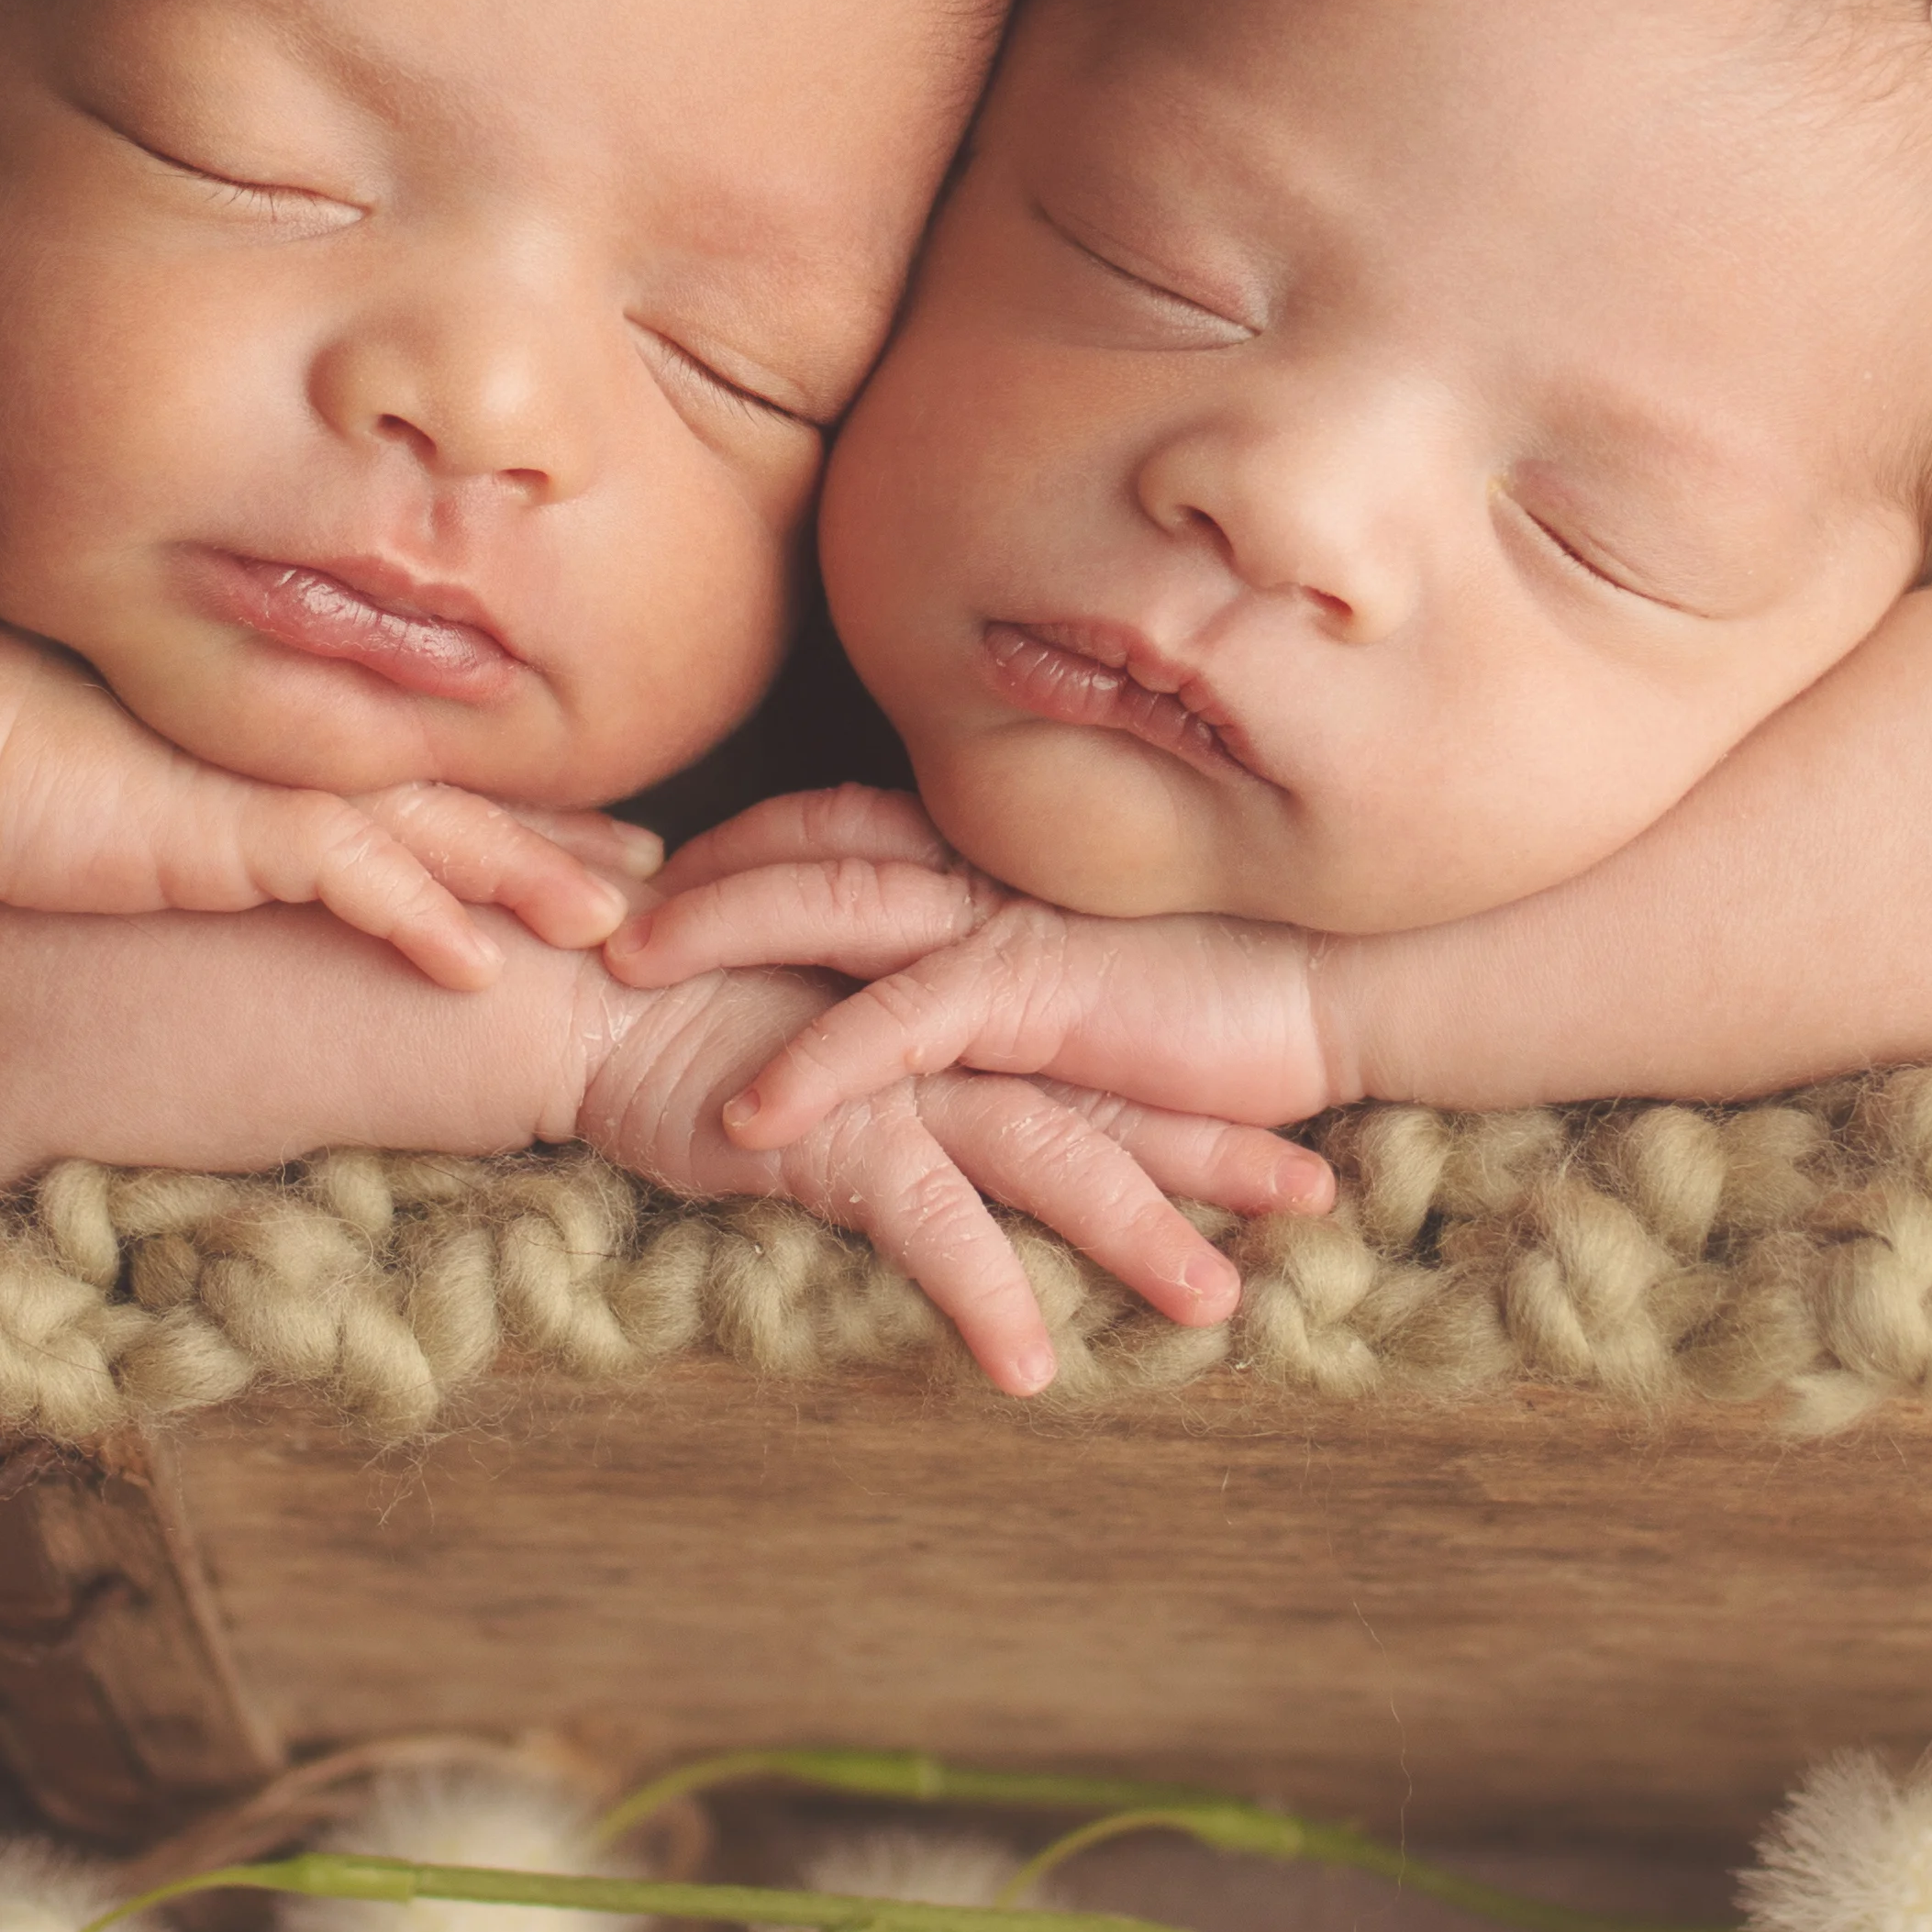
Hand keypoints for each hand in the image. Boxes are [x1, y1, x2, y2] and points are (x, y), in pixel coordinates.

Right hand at [0, 623, 642, 989]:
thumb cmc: (6, 777)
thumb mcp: (132, 807)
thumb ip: (199, 824)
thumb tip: (216, 864)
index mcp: (273, 745)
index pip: (417, 778)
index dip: (510, 811)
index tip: (590, 838)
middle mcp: (288, 751)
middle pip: (456, 797)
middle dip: (560, 838)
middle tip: (655, 875)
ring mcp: (267, 781)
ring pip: (434, 830)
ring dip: (528, 877)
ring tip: (615, 924)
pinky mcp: (231, 823)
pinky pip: (354, 875)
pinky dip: (423, 920)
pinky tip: (476, 971)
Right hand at [570, 956, 1328, 1400]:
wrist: (582, 993)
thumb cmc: (689, 1014)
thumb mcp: (822, 1047)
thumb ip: (894, 1071)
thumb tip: (945, 1122)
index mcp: (953, 1014)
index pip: (1094, 1059)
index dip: (1189, 1094)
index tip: (1288, 1126)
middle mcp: (947, 1040)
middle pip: (1104, 1098)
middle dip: (1213, 1151)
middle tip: (1318, 1195)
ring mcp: (898, 1081)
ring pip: (1049, 1155)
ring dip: (1136, 1232)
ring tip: (1215, 1305)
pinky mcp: (835, 1130)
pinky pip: (927, 1221)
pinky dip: (982, 1291)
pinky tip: (1030, 1367)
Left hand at [610, 784, 1354, 1153]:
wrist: (1344, 984)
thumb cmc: (1231, 973)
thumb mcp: (1092, 953)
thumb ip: (1008, 951)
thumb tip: (945, 976)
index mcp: (990, 850)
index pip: (834, 820)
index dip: (738, 838)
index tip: (652, 862)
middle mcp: (982, 867)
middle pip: (803, 839)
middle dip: (690, 868)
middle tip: (587, 892)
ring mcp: (1003, 922)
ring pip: (826, 904)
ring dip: (716, 936)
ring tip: (621, 976)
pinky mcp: (1037, 996)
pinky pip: (899, 1029)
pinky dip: (817, 1065)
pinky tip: (746, 1111)